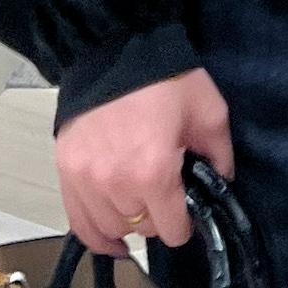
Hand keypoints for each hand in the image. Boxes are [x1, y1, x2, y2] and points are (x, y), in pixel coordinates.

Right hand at [54, 68, 234, 255]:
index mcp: (154, 174)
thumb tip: (221, 183)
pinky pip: (78, 222)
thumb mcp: (209, 113)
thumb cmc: (165, 79)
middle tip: (166, 193)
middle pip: (143, 229)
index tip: (188, 211)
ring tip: (140, 204)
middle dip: (159, 216)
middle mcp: (115, 185)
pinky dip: (96, 235)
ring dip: (129, 221)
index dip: (185, 224)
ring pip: (111, 228)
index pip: (172, 230)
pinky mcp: (66, 171)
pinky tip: (112, 238)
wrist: (116, 49)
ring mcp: (85, 180)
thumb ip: (220, 157)